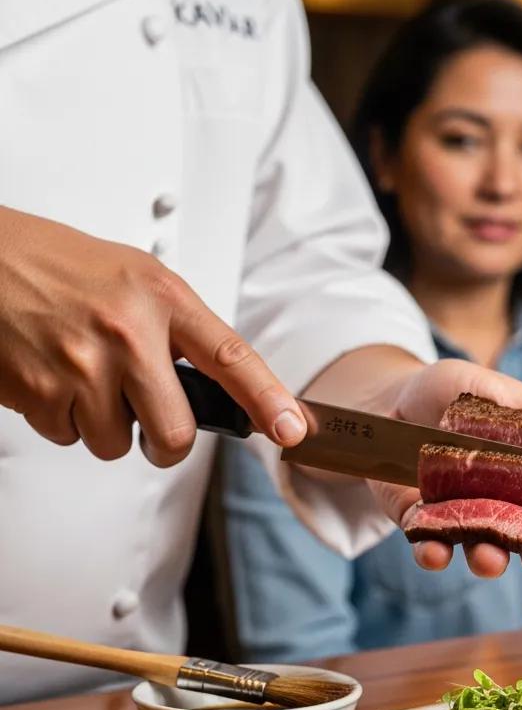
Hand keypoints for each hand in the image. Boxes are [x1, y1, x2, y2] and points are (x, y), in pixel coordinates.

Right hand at [0, 207, 306, 465]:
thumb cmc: (57, 266)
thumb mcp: (135, 278)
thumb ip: (178, 329)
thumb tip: (219, 386)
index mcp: (162, 298)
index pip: (232, 356)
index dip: (268, 399)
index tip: (293, 428)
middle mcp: (127, 332)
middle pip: (174, 431)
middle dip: (165, 444)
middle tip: (151, 426)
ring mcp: (82, 364)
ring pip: (116, 443)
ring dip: (102, 425)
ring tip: (82, 377)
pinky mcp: (39, 392)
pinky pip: (70, 437)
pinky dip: (62, 419)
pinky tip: (51, 378)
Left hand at [364, 356, 521, 576]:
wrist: (391, 398)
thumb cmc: (456, 394)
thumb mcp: (502, 391)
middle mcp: (503, 506)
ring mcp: (462, 519)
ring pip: (484, 551)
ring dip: (491, 560)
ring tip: (491, 559)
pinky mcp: (420, 525)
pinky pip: (430, 547)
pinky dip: (433, 553)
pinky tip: (436, 552)